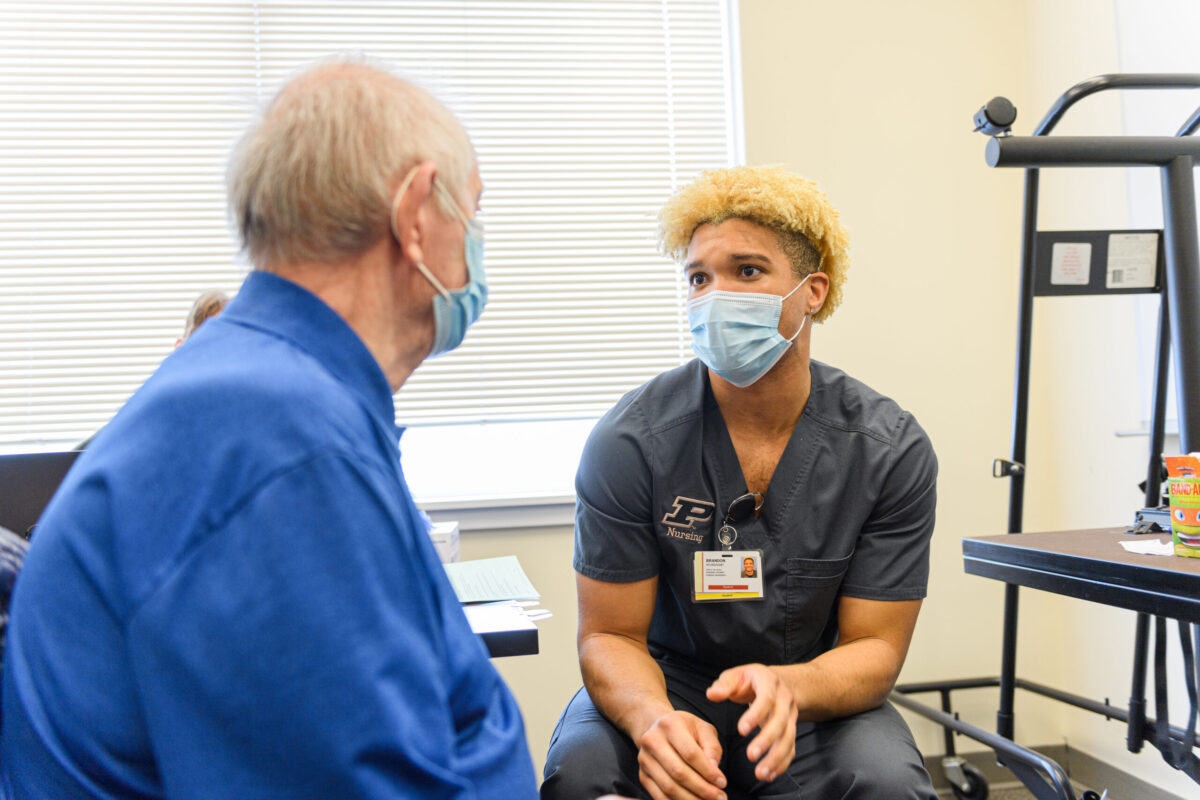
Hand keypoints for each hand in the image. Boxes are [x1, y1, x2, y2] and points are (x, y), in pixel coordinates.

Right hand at [635, 709, 726, 799]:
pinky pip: (660, 796)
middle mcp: (652, 741)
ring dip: (691, 799)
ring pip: (669, 787)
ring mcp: (644, 760)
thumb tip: (715, 770)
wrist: (658, 730)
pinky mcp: (643, 776)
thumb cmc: (686, 730)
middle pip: (679, 772)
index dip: (708, 771)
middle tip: (720, 797)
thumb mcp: (703, 729)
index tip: (723, 783)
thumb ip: (712, 748)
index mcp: (670, 725)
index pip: (691, 753)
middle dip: (702, 789)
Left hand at [706, 664, 797, 782]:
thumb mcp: (735, 675)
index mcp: (769, 682)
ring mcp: (791, 715)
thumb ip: (723, 685)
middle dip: (767, 741)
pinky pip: (790, 748)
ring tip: (760, 774)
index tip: (741, 731)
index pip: (766, 699)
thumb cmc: (749, 680)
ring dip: (776, 758)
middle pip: (780, 722)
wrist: (776, 682)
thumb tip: (711, 694)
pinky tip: (769, 775)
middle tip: (751, 756)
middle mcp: (784, 699)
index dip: (756, 715)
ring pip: (788, 738)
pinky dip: (782, 763)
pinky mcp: (791, 729)